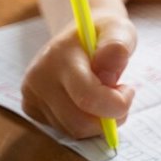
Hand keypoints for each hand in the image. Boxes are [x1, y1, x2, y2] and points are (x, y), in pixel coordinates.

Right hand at [21, 13, 136, 137]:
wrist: (77, 35)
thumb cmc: (102, 33)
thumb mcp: (118, 29)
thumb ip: (117, 46)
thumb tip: (108, 76)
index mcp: (60, 57)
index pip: (87, 98)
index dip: (116, 104)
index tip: (129, 90)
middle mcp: (39, 78)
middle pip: (79, 123)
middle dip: (109, 118)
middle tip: (121, 97)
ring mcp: (31, 95)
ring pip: (72, 131)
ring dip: (97, 122)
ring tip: (104, 95)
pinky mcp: (31, 109)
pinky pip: (64, 131)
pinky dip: (83, 123)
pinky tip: (87, 102)